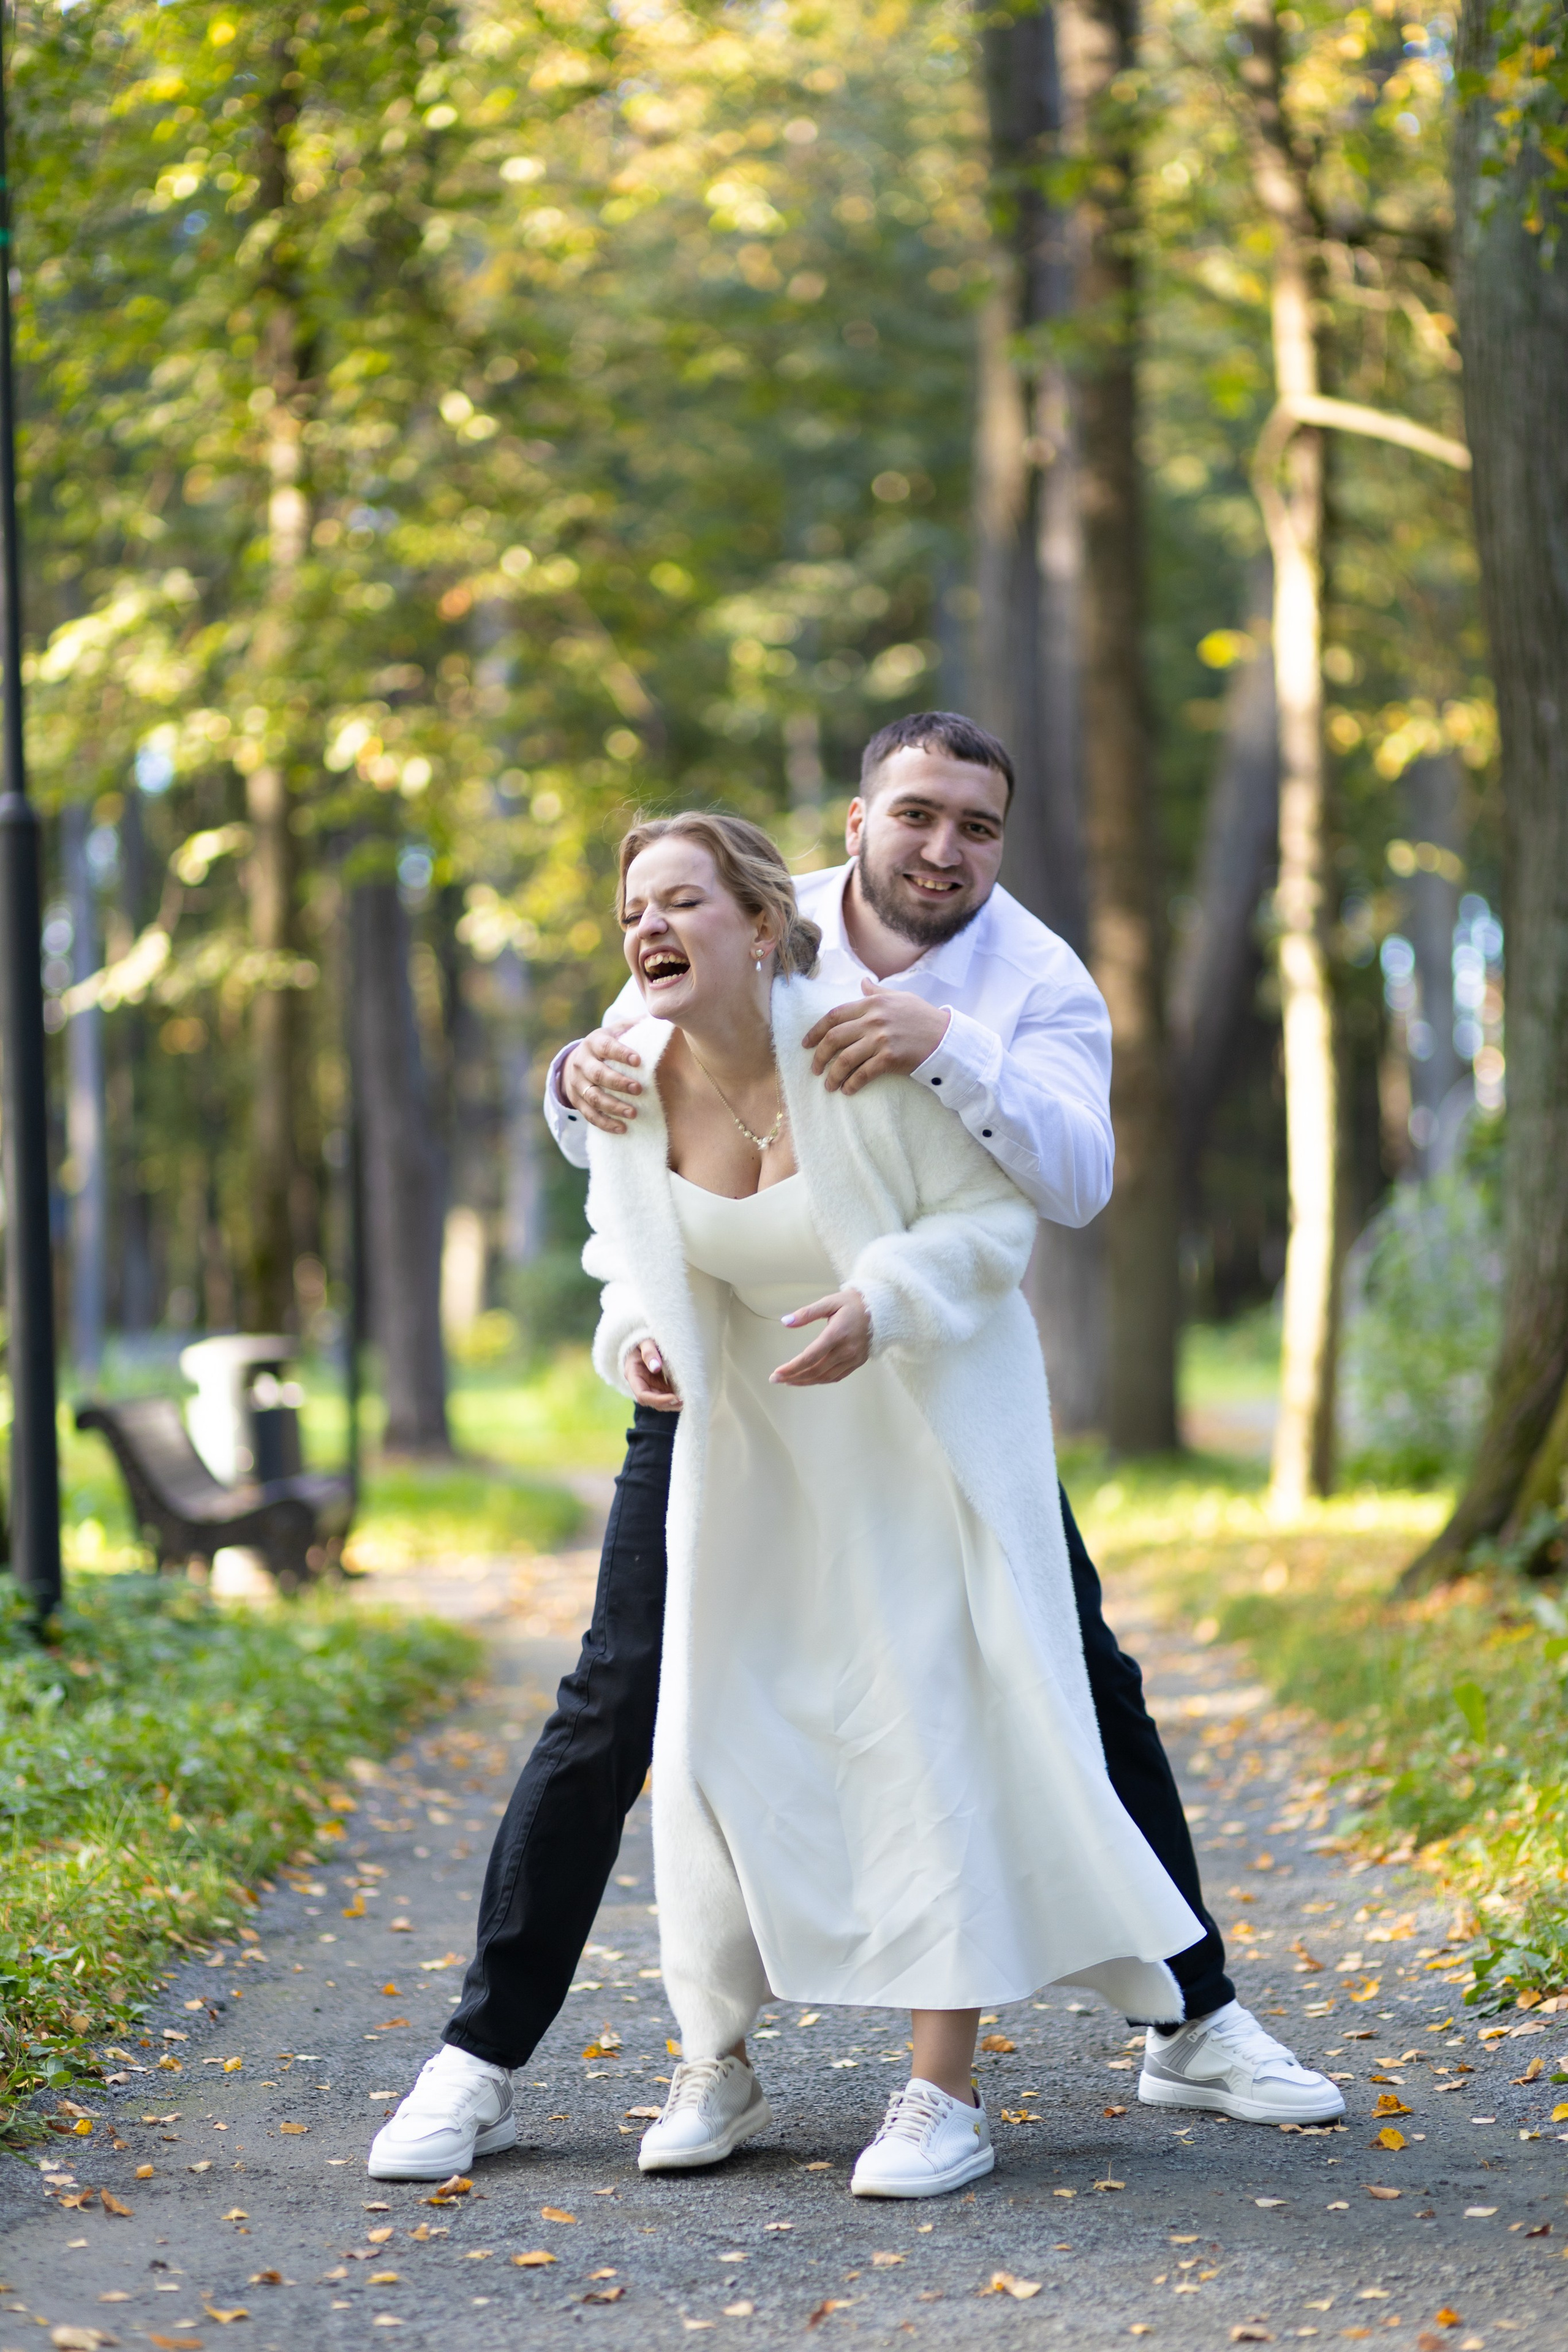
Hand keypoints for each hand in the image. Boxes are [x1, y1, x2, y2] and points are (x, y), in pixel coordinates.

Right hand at [564, 1024, 643, 1133]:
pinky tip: (622, 1128)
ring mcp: (577, 1083)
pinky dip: (605, 1123)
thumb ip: (638, 1025)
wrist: (578, 1059)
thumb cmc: (608, 1044)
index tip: (639, 1061)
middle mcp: (581, 1062)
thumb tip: (666, 1017)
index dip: (621, 1054)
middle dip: (618, 1083)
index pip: (606, 1047)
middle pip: (598, 1074)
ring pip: (593, 1097)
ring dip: (613, 1106)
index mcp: (594, 1042)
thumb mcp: (619, 1031)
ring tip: (634, 1113)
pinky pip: (589, 1114)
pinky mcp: (577, 1100)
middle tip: (639, 1090)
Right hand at [624, 1338, 680, 1409]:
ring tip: (688, 1400)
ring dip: (672, 1403)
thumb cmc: (643, 1339)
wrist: (643, 1339)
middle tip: (685, 1401)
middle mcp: (639, 1383)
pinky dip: (675, 1396)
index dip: (658, 1399)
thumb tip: (656, 1367)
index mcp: (633, 1374)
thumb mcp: (645, 1341)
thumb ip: (649, 1352)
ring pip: (659, 1401)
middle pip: (651, 1401)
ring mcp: (648, 1385)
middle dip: (668, 1403)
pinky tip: (686, 1395)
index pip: (642, 1395)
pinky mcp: (657, 1384)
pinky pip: (665, 1394)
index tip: (674, 1397)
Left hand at [771, 1289, 871, 1386]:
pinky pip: (837, 1377)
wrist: (881, 1309)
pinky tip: (808, 1379)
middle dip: (793, 1377)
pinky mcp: (858, 1362)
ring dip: (805, 1381)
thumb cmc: (853, 1303)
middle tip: (776, 1379)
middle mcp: (846, 1350)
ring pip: (825, 1377)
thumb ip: (806, 1313)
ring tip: (789, 1381)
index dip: (792, 1367)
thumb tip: (785, 1322)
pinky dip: (821, 1381)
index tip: (776, 1373)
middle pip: (815, 1370)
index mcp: (837, 1334)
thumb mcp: (829, 1302)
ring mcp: (854, 1358)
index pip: (810, 1356)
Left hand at [801, 980, 951, 1095]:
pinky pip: (863, 1074)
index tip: (806, 1044)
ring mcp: (880, 1039)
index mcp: (872, 1003)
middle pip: (834, 1038)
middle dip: (819, 1056)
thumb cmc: (923, 1018)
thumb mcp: (900, 998)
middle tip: (814, 1069)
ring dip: (832, 1075)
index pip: (834, 1015)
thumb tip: (862, 983)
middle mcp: (873, 1020)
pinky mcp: (889, 1058)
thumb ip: (877, 992)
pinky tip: (847, 1090)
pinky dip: (852, 1084)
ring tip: (829, 1085)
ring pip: (844, 1059)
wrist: (946, 1038)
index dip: (816, 1030)